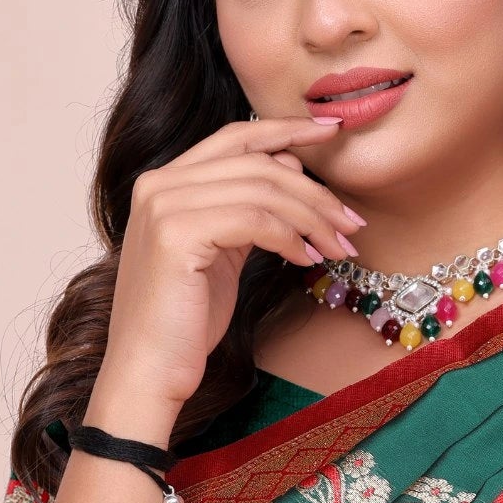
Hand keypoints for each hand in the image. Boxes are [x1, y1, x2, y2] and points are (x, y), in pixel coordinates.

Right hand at [88, 117, 366, 440]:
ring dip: (312, 219)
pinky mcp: (175, 234)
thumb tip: (290, 167)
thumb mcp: (222, 253)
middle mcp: (159, 183)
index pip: (236, 138)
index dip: (286, 129)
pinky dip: (289, 237)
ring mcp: (163, 205)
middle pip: (257, 163)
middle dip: (315, 192)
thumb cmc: (186, 322)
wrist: (149, 372)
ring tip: (338, 249)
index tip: (332, 133)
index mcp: (166, 182)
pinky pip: (253, 219)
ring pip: (262, 190)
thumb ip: (247, 210)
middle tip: (352, 224)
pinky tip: (305, 261)